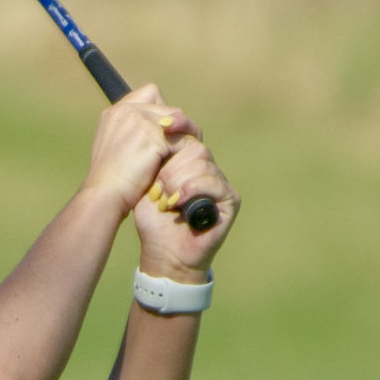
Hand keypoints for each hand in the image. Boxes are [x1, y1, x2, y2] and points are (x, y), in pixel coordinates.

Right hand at [82, 84, 200, 217]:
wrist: (104, 196)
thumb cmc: (112, 182)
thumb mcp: (118, 150)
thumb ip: (135, 134)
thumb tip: (167, 128)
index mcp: (116, 112)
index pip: (151, 93)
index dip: (163, 111)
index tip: (166, 131)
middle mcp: (126, 110)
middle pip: (170, 108)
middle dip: (180, 127)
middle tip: (184, 147)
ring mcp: (138, 120)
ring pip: (179, 121)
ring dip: (185, 138)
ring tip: (184, 157)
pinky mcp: (151, 135)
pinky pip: (181, 140)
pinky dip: (183, 154)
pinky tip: (180, 167)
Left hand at [133, 126, 239, 279]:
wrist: (164, 254)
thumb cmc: (153, 222)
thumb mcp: (148, 186)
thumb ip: (157, 160)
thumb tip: (160, 128)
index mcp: (188, 164)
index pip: (188, 135)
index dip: (179, 126)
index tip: (163, 125)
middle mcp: (207, 170)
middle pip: (194, 148)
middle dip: (171, 168)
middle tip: (159, 191)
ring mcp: (220, 184)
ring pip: (202, 164)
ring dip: (178, 182)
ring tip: (167, 202)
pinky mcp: (230, 200)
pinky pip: (213, 182)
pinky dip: (193, 189)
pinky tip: (178, 202)